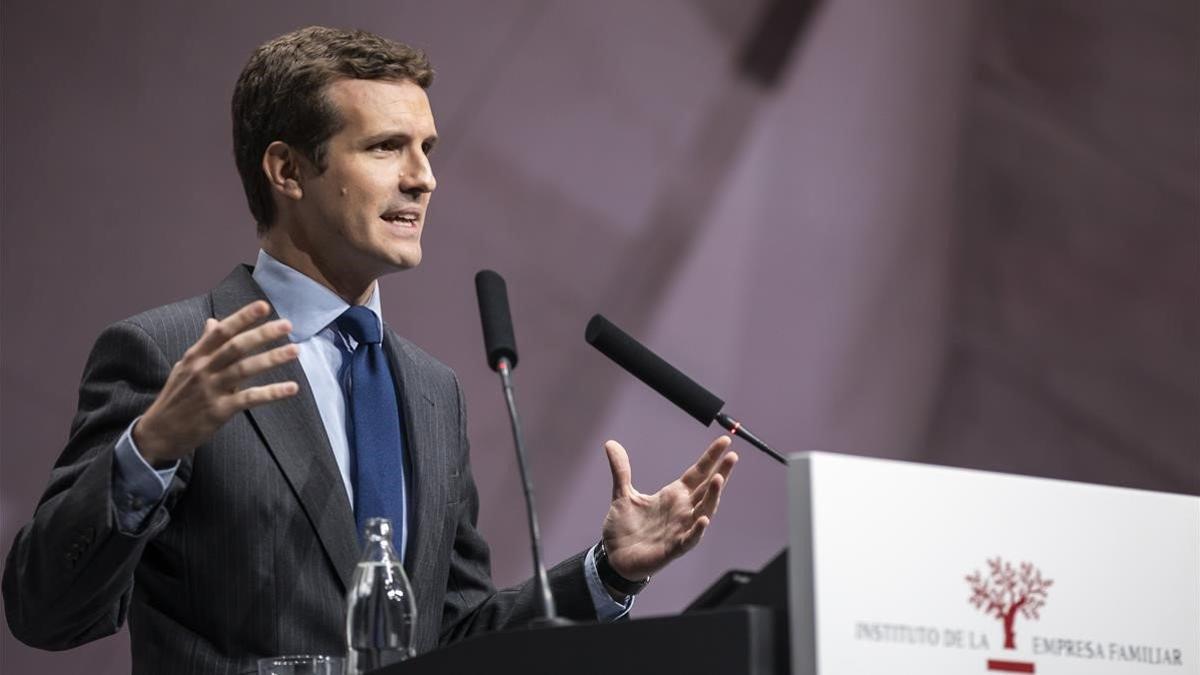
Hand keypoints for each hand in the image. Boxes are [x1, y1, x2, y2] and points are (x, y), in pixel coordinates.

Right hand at [133, 300, 299, 466]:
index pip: (221, 331)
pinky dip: (272, 392)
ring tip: (295, 350)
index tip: (264, 306)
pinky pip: (250, 398)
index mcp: (195, 356)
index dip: (242, 317)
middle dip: (262, 333)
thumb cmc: (176, 398)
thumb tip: (213, 321)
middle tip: (287, 324)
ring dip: (272, 358)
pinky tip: (291, 388)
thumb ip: (203, 345)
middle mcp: (203, 369)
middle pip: (236, 346)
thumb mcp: (184, 366)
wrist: (158, 433)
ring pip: (245, 369)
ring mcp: (211, 390)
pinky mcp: (219, 411)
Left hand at [600, 436, 737, 580]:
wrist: (615, 558)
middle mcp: (682, 510)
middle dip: (721, 473)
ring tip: (719, 479)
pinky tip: (703, 519)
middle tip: (733, 456)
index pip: (698, 473)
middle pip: (707, 489)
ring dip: (713, 496)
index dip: (711, 457)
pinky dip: (697, 529)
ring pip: (704, 511)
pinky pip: (689, 538)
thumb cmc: (625, 529)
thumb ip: (621, 470)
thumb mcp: (622, 494)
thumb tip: (611, 444)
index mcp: (674, 496)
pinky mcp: (673, 548)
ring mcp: (681, 529)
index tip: (725, 441)